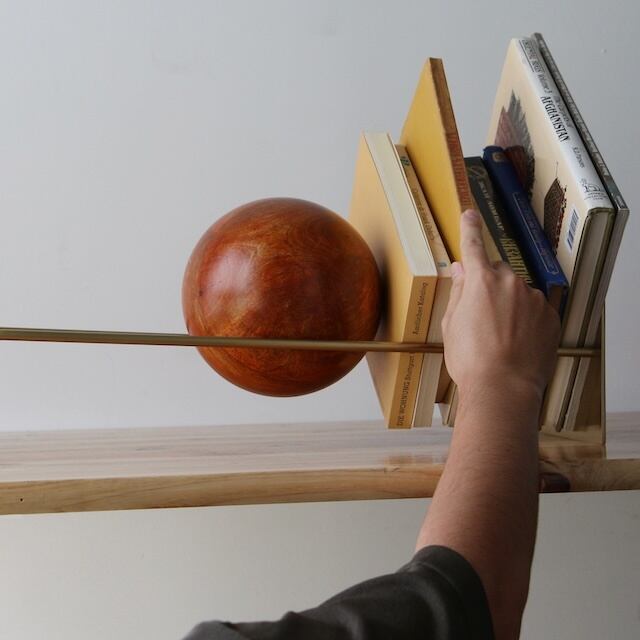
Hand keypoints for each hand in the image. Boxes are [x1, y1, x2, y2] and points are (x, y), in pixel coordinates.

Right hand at [441, 209, 560, 403]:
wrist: (503, 388)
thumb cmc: (470, 359)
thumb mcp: (452, 325)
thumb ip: (459, 292)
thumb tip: (461, 270)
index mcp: (480, 282)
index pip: (473, 246)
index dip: (470, 229)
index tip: (470, 214)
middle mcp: (510, 283)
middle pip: (496, 273)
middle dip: (488, 285)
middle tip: (479, 315)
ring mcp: (533, 299)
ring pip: (517, 291)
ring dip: (508, 303)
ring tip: (499, 335)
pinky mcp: (550, 316)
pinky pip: (535, 308)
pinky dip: (526, 318)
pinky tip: (516, 341)